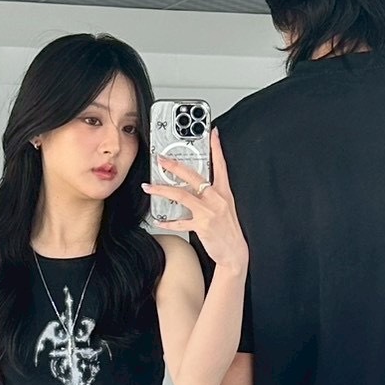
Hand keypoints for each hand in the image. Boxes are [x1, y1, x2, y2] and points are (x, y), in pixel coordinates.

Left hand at [143, 129, 247, 273]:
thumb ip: (212, 194)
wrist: (235, 252)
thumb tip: (195, 185)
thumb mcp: (225, 206)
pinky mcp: (202, 226)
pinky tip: (158, 220)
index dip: (216, 148)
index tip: (212, 133)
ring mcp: (209, 211)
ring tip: (149, 187)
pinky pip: (180, 223)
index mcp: (223, 191)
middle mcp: (216, 198)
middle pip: (193, 176)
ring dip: (162, 190)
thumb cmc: (228, 229)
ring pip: (181, 195)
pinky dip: (167, 222)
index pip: (220, 164)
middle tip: (161, 160)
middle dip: (175, 166)